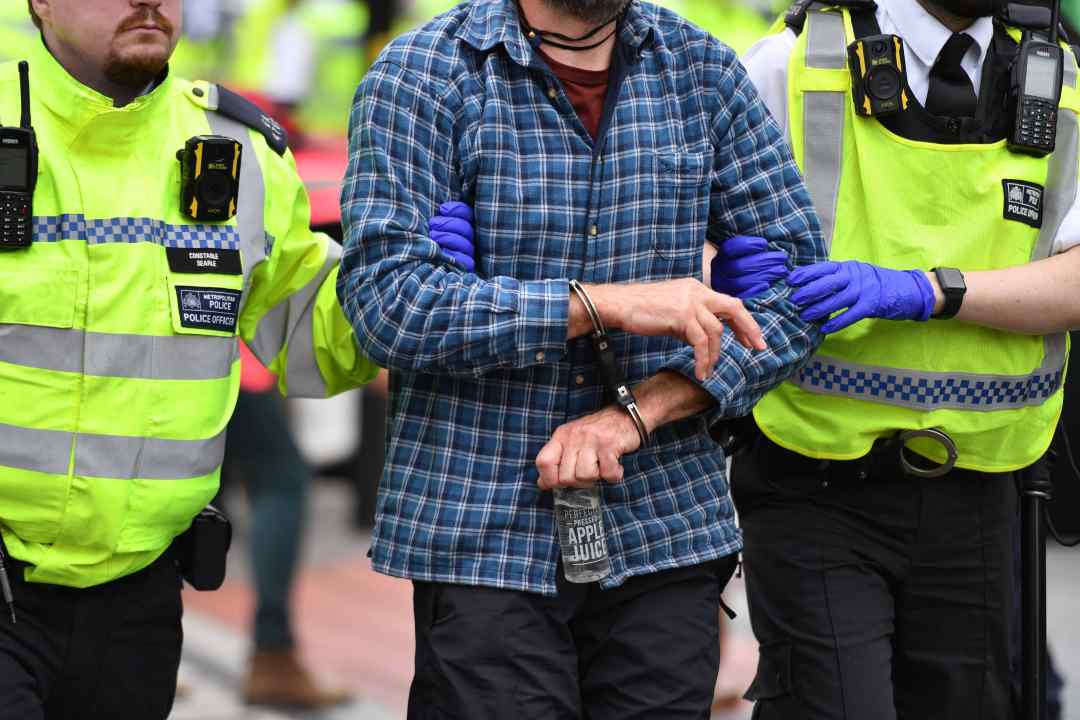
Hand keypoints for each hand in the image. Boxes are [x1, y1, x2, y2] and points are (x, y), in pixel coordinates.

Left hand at [428, 201, 475, 272]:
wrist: (416, 269)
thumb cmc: (422, 242)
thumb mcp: (429, 226)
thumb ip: (439, 216)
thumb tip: (441, 207)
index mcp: (462, 226)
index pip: (468, 215)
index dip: (458, 210)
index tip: (442, 209)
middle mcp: (468, 240)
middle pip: (467, 229)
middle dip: (449, 224)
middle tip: (432, 224)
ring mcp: (468, 255)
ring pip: (467, 244)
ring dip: (449, 238)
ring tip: (432, 235)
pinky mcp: (466, 268)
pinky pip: (467, 262)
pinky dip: (455, 256)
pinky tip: (442, 251)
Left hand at [535, 406, 639, 490]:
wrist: (626, 415)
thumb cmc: (598, 433)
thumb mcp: (573, 440)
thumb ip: (558, 459)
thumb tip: (543, 483)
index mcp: (561, 435)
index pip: (544, 462)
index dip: (549, 479)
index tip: (558, 485)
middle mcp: (573, 436)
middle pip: (565, 476)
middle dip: (578, 482)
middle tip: (590, 473)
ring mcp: (591, 439)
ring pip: (584, 476)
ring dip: (596, 478)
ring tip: (602, 467)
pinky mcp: (609, 444)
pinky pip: (607, 473)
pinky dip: (613, 475)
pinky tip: (615, 467)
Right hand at [588, 279, 766, 381]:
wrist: (619, 305)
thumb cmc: (640, 309)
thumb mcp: (672, 310)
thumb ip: (690, 319)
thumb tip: (702, 338)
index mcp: (696, 288)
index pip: (728, 302)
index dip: (743, 321)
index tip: (751, 338)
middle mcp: (697, 292)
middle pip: (734, 308)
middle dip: (749, 329)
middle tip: (758, 348)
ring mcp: (690, 303)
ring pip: (716, 332)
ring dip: (715, 355)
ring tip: (708, 370)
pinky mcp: (682, 316)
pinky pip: (701, 343)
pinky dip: (703, 359)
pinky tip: (700, 371)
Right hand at [710, 235, 788, 298]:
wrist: (740, 289)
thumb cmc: (752, 264)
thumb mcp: (750, 253)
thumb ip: (756, 248)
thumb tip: (767, 244)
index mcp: (722, 257)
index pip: (730, 249)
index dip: (747, 245)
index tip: (765, 244)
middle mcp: (719, 272)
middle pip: (738, 266)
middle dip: (763, 261)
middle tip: (782, 258)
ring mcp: (724, 288)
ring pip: (739, 283)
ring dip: (763, 276)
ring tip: (781, 270)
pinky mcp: (732, 300)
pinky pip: (741, 297)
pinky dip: (754, 291)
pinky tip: (767, 285)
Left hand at [789, 260, 934, 333]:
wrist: (905, 287)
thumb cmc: (873, 282)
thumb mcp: (854, 273)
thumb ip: (836, 277)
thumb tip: (809, 284)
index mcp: (848, 267)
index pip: (823, 268)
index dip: (806, 274)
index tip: (790, 280)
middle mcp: (855, 276)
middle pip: (827, 283)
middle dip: (808, 291)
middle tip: (794, 300)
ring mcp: (864, 290)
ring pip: (836, 300)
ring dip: (818, 309)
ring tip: (804, 316)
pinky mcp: (871, 305)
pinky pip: (850, 315)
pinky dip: (836, 322)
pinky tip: (825, 327)